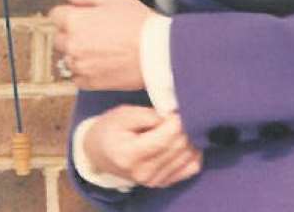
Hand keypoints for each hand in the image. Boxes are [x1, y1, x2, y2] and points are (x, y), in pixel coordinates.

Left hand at [50, 0, 154, 89]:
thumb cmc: (139, 24)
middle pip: (59, 38)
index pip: (56, 16)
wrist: (158, 53)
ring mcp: (80, 65)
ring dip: (78, 55)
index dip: (69, 14)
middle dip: (72, 35)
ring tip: (101, 51)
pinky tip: (101, 65)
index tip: (80, 18)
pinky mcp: (90, 83)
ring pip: (67, 59)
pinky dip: (85, 72)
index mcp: (74, 20)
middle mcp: (72, 44)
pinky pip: (77, 78)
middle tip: (94, 34)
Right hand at [83, 105, 202, 188]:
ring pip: (188, 157)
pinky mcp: (163, 183)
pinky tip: (186, 140)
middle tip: (180, 113)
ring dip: (191, 138)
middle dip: (185, 127)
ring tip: (182, 125)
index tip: (175, 109)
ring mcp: (155, 181)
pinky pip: (191, 168)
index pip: (165, 138)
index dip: (177, 121)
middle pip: (178, 147)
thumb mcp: (122, 114)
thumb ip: (148, 115)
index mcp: (129, 154)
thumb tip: (173, 115)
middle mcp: (144, 172)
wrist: (100, 154)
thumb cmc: (110, 129)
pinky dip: (194, 152)